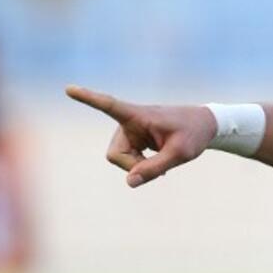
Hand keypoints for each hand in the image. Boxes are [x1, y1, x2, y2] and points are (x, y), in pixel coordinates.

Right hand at [66, 85, 217, 187]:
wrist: (203, 126)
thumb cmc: (193, 134)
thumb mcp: (180, 154)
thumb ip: (155, 168)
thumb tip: (129, 183)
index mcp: (138, 115)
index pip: (109, 106)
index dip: (88, 99)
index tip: (69, 89)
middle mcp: (127, 122)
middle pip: (114, 155)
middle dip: (133, 167)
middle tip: (159, 169)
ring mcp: (128, 132)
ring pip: (119, 160)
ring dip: (138, 167)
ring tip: (162, 160)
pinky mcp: (131, 140)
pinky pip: (128, 162)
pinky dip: (141, 167)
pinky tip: (157, 163)